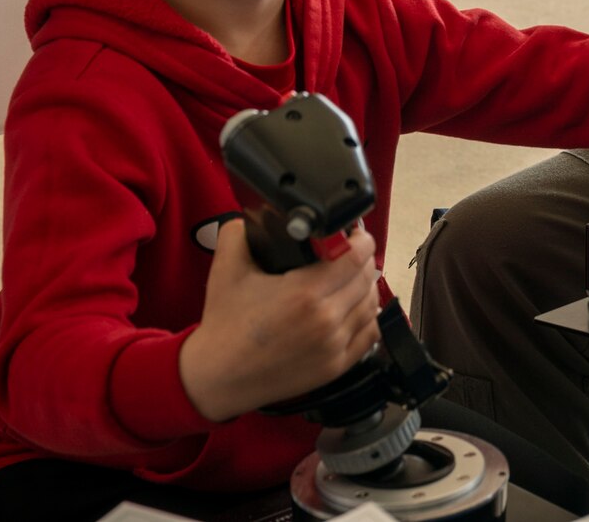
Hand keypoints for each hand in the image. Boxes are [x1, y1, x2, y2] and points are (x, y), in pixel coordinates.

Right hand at [178, 219, 381, 422]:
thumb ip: (239, 233)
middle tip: (349, 254)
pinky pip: (370, 333)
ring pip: (371, 303)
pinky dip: (368, 316)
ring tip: (350, 279)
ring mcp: (334, 345)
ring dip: (366, 287)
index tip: (354, 234)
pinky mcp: (337, 366)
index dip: (361, 240)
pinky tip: (355, 307)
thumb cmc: (224, 324)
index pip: (357, 256)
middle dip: (362, 260)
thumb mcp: (227, 270)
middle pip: (367, 277)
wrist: (217, 377)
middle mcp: (326, 319)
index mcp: (305, 292)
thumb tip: (251, 213)